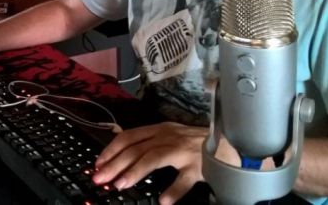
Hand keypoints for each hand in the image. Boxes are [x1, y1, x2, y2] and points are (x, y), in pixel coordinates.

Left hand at [93, 122, 207, 204]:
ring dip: (135, 171)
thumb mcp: (170, 135)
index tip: (97, 164)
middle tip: (100, 178)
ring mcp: (184, 151)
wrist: (231, 141)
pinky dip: (174, 190)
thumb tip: (122, 151)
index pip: (129, 137)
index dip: (111, 150)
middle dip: (115, 163)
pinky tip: (163, 201)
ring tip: (121, 185)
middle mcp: (169, 137)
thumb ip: (149, 141)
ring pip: (154, 158)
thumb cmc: (197, 142)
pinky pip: (184, 179)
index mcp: (160, 130)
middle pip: (136, 149)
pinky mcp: (199, 165)